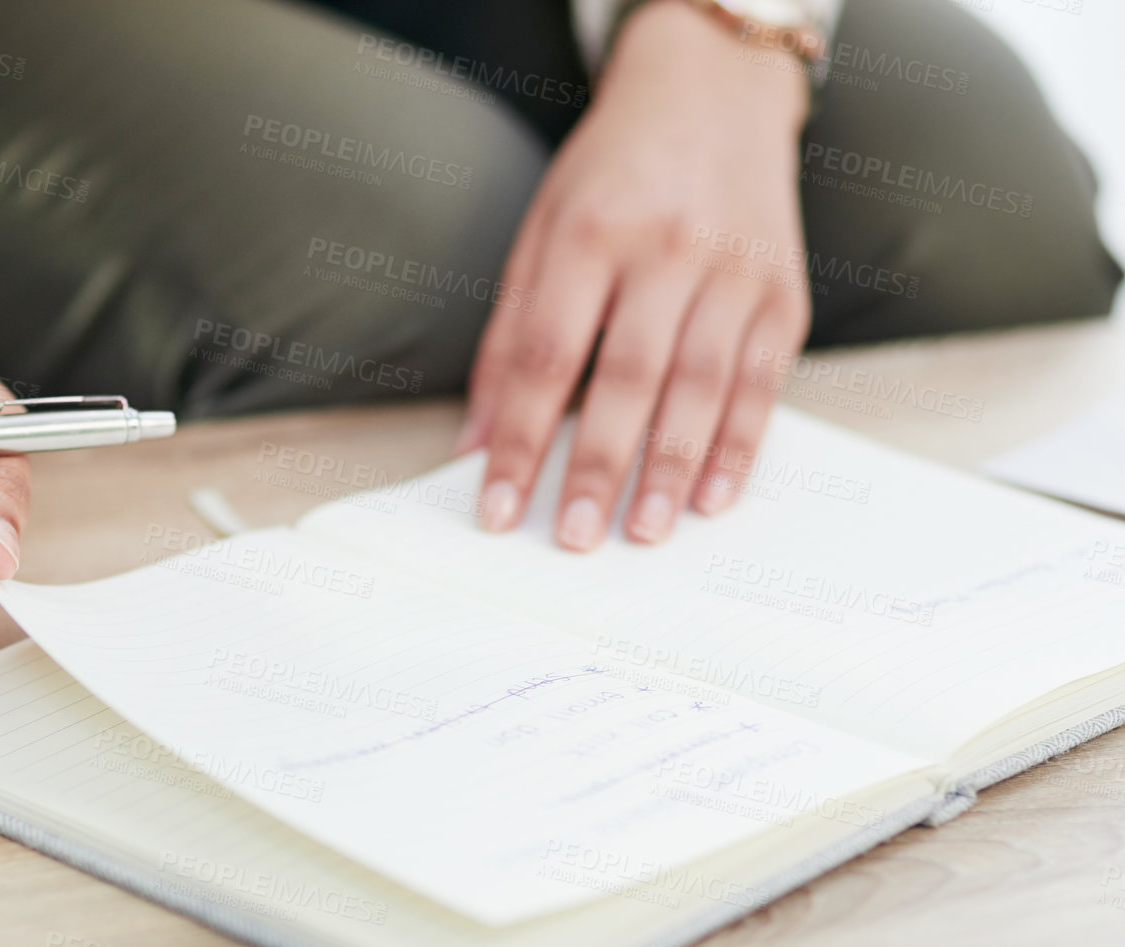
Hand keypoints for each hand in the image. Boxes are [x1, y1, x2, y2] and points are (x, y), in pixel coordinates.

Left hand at [458, 0, 812, 548]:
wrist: (713, 94)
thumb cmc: (611, 176)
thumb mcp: (540, 233)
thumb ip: (507, 338)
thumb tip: (476, 443)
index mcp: (592, 234)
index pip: (546, 356)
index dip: (519, 439)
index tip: (497, 506)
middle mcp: (668, 251)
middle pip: (627, 377)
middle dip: (597, 467)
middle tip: (573, 539)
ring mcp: (734, 273)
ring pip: (702, 387)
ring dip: (671, 470)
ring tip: (642, 533)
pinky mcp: (784, 294)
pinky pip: (763, 383)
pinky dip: (739, 447)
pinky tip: (712, 498)